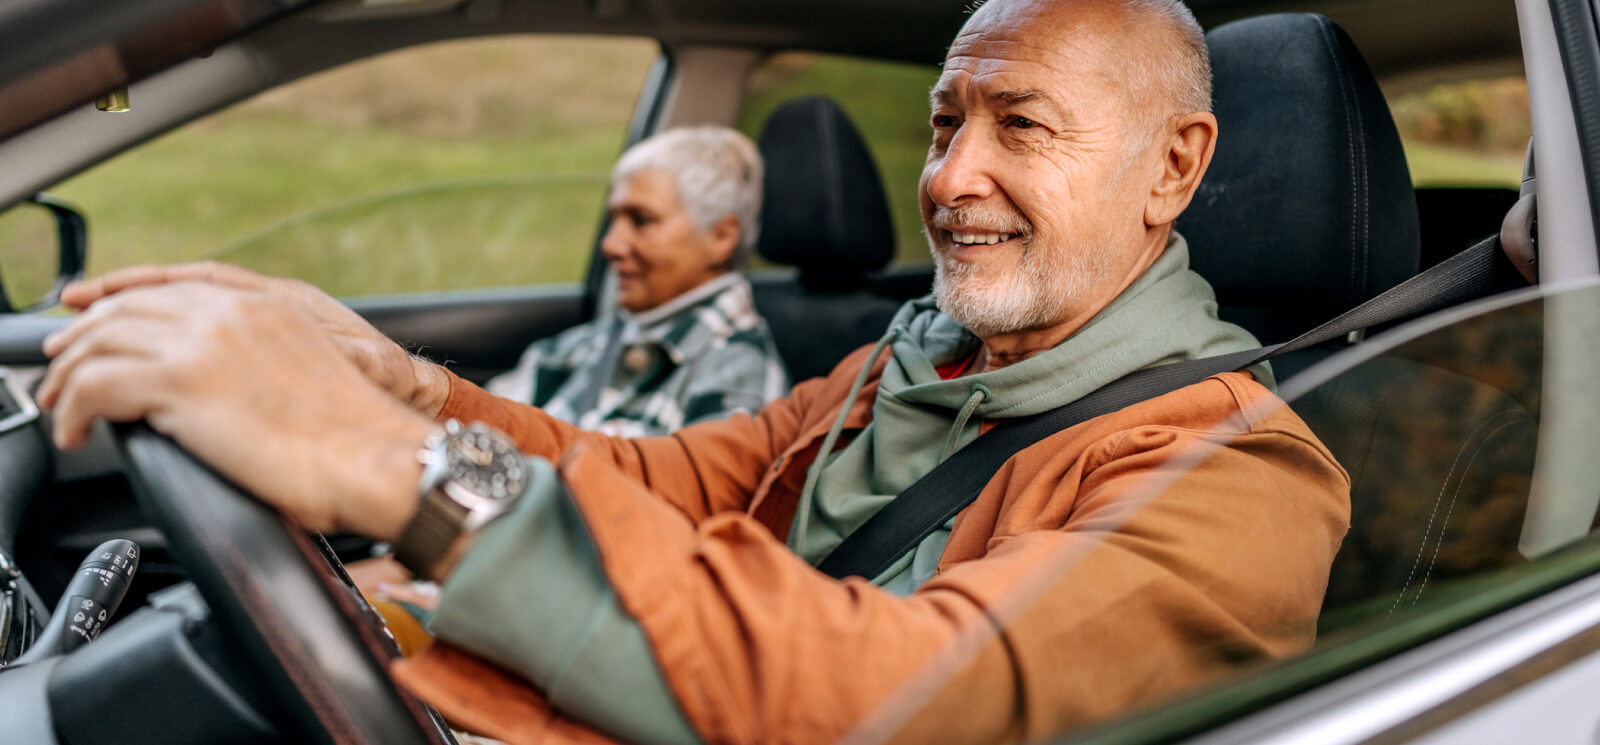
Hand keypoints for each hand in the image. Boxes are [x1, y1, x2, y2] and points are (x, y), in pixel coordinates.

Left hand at [40, 280, 435, 540]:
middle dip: (85, 333)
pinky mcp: (182, 383)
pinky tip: (78, 429)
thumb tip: (234, 388)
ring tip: (61, 403)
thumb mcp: (313, 373)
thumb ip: (270, 360)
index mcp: (271, 304)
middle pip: (130, 305)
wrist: (378, 455)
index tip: (92, 311)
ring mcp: (206, 342)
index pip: (176, 282)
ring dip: (70, 372)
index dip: (125, 294)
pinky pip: (96, 384)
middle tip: (61, 365)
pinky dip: (74, 408)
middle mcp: (234, 312)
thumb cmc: (359, 437)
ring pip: (103, 338)